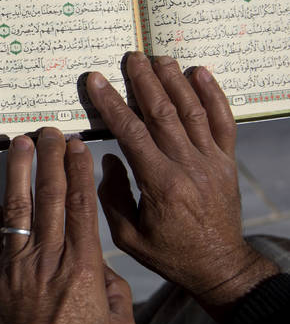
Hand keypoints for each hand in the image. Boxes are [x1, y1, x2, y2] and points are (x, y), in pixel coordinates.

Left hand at [0, 129, 135, 323]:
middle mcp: (48, 259)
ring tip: (19, 143)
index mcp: (82, 268)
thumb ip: (115, 288)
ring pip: (16, 208)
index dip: (77, 172)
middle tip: (48, 131)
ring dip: (18, 172)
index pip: (80, 207)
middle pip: (48, 197)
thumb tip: (99, 263)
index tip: (76, 146)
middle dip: (49, 159)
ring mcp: (15, 266)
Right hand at [86, 53, 278, 320]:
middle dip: (143, 82)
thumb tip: (107, 159)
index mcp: (161, 185)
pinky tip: (201, 73)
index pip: (131, 134)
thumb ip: (112, 196)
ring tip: (159, 58)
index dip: (112, 104)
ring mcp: (212, 162)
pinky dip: (213, 95)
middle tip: (129, 57)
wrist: (219, 266)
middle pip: (163, 114)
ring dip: (174, 81)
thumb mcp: (127, 235)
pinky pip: (223, 122)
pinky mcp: (227, 162)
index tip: (96, 81)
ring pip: (192, 112)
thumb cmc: (169, 254)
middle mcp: (189, 167)